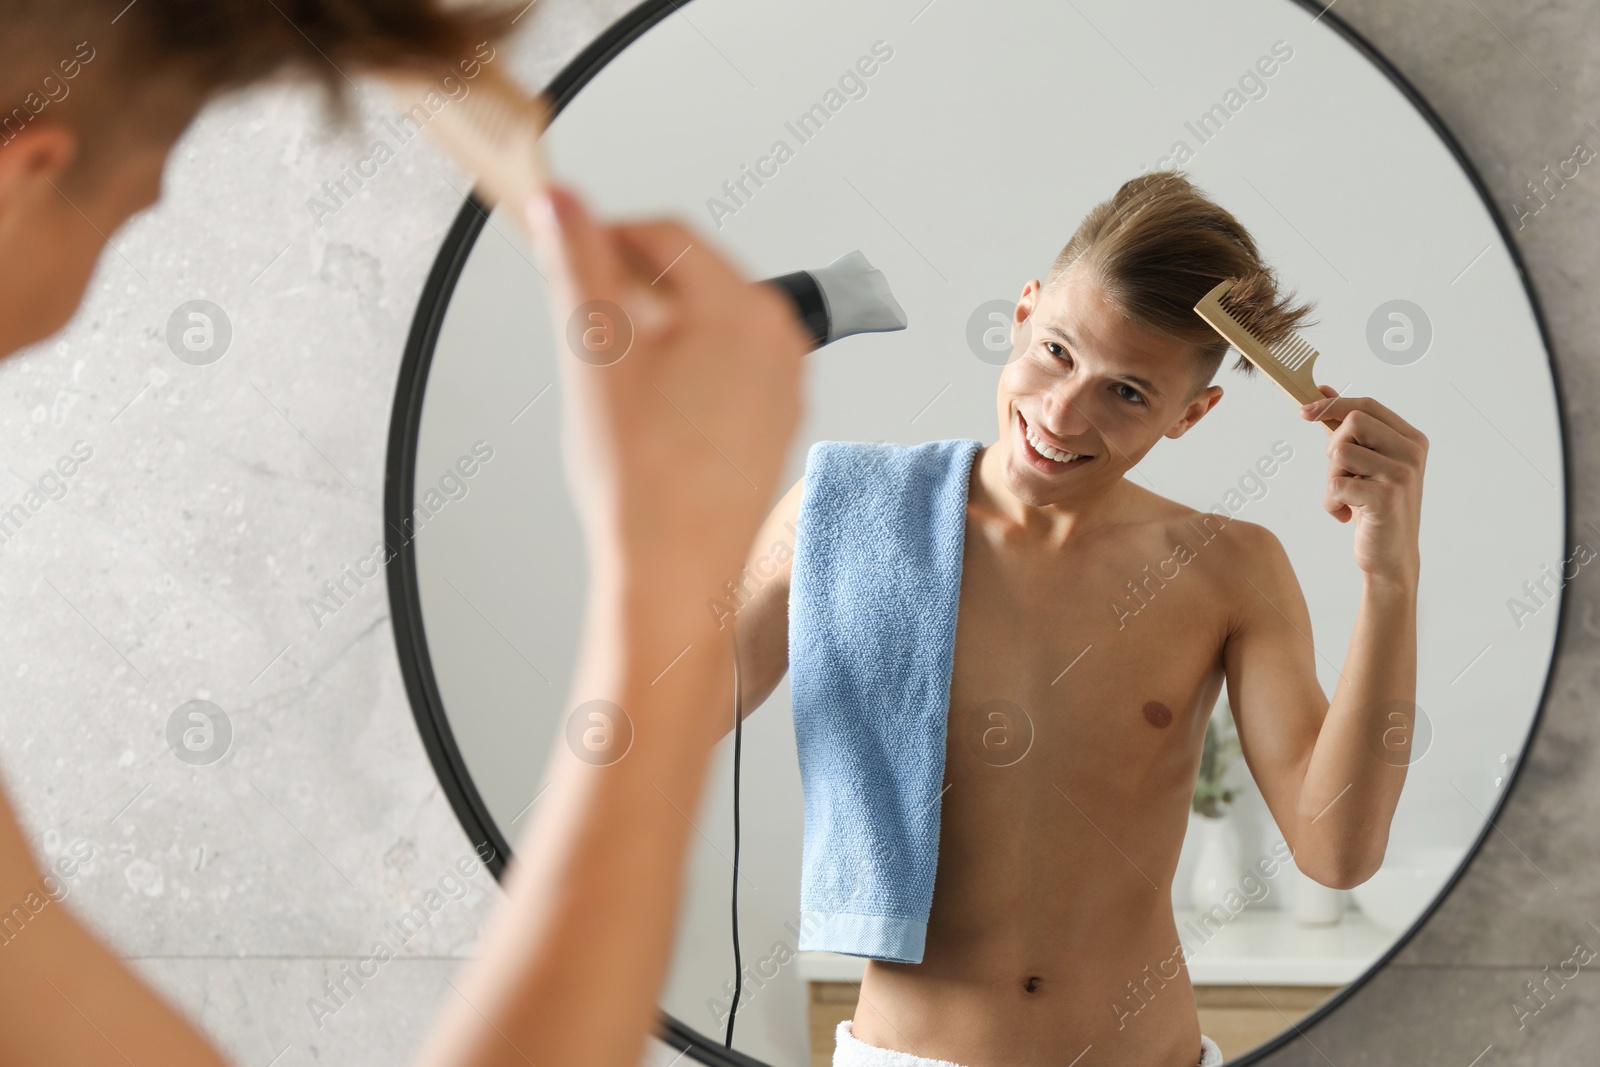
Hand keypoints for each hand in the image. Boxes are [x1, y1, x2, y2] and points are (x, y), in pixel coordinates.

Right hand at [526, 183, 809, 590]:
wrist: (674, 573)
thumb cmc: (646, 482)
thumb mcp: (595, 352)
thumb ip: (576, 262)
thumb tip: (561, 204)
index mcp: (746, 309)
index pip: (667, 235)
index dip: (603, 235)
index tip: (563, 246)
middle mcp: (779, 342)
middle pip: (691, 277)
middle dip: (629, 287)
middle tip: (578, 314)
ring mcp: (782, 387)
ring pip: (705, 325)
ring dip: (652, 329)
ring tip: (608, 374)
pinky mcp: (771, 426)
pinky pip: (721, 371)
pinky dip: (678, 371)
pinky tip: (642, 409)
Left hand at [1299, 384, 1426, 583]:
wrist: (1391, 557)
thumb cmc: (1374, 508)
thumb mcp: (1364, 464)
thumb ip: (1347, 430)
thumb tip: (1321, 391)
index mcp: (1411, 439)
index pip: (1367, 406)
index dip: (1332, 405)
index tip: (1303, 411)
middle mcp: (1412, 453)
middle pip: (1353, 422)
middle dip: (1334, 447)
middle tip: (1342, 474)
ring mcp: (1402, 474)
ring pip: (1340, 451)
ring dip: (1331, 477)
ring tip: (1347, 496)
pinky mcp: (1386, 497)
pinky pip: (1335, 484)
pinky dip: (1330, 503)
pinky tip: (1345, 516)